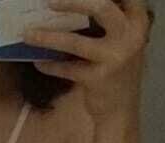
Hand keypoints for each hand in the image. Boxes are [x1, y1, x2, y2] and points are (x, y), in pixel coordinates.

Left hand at [22, 0, 151, 119]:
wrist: (120, 110)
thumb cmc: (115, 69)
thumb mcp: (119, 40)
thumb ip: (106, 21)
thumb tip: (66, 4)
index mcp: (137, 21)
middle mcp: (131, 36)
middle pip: (101, 6)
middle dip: (73, 1)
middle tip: (49, 2)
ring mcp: (115, 58)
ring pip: (76, 42)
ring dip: (48, 37)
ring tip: (28, 34)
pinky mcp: (99, 79)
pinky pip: (67, 69)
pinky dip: (50, 65)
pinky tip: (38, 61)